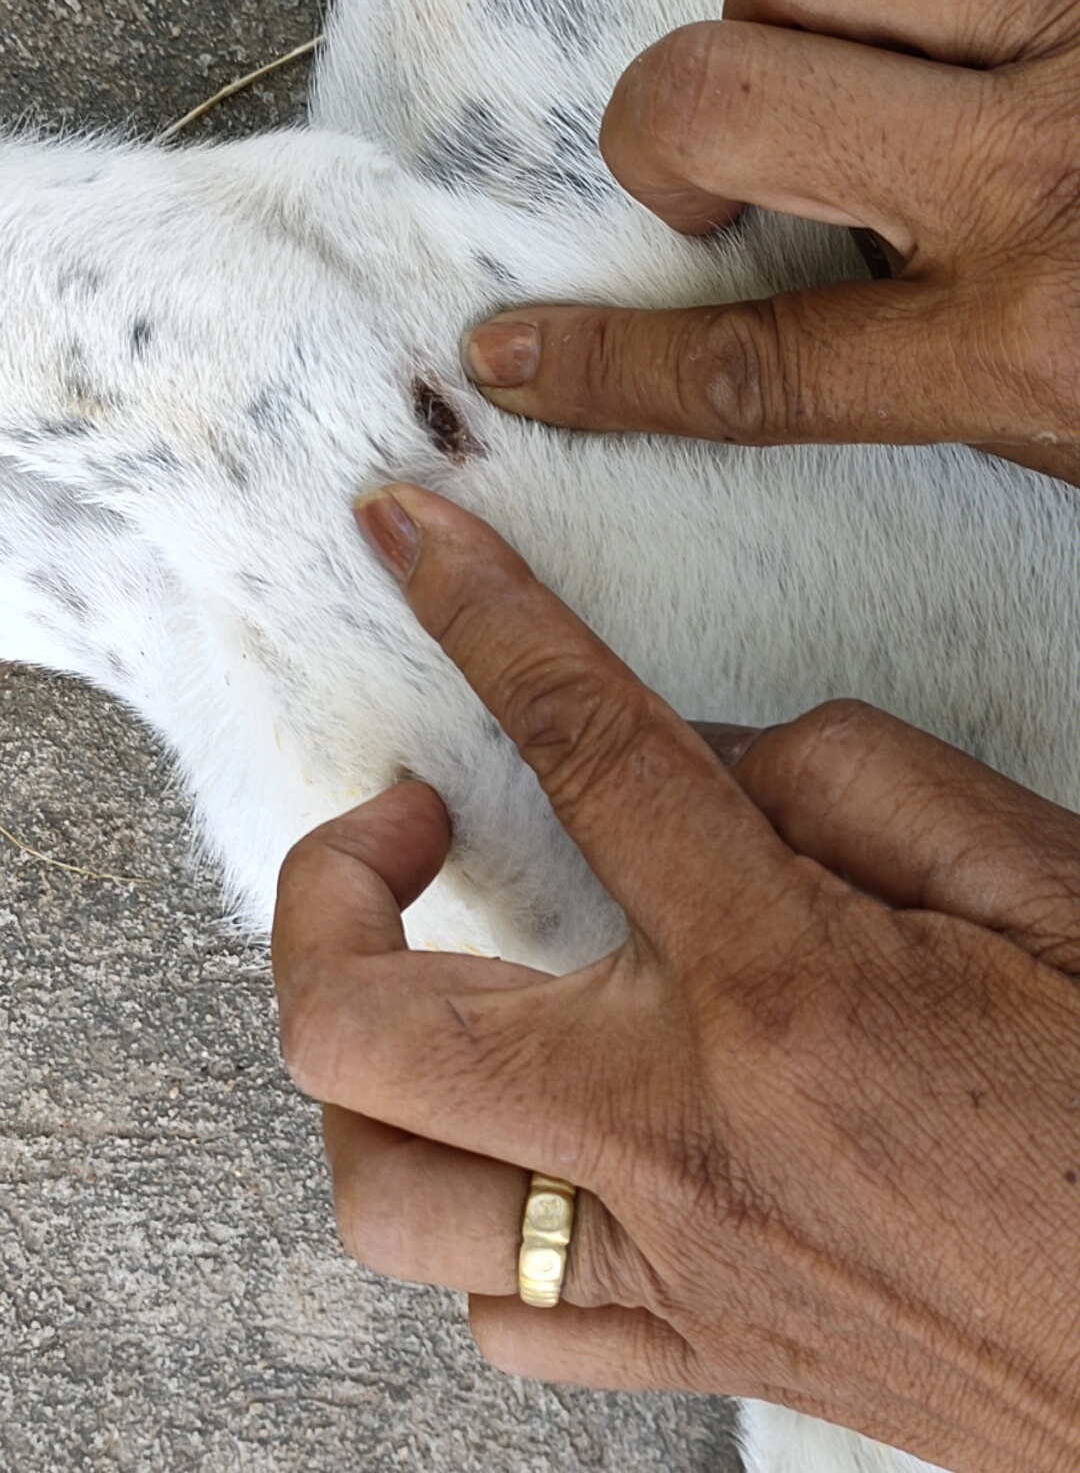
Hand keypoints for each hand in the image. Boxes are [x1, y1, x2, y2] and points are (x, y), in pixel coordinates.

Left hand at [272, 484, 1079, 1472]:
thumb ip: (854, 782)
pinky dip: (476, 1210)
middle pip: (364, 1026)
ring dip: (375, 1066)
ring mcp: (678, 1269)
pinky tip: (535, 1140)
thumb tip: (699, 753)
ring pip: (387, 1192)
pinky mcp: (705, 1350)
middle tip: (405, 822)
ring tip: (451, 983)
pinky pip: (504, 1315)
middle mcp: (686, 1141)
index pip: (585, 750)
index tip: (412, 539)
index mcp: (782, 991)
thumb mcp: (1045, 887)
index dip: (480, 615)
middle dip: (327, 891)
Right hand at [458, 0, 1079, 483]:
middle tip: (708, 179)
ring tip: (842, 61)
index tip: (515, 351)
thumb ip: (959, 384)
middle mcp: (1041, 173)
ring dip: (789, 9)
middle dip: (666, 139)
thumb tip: (817, 296)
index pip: (757, 366)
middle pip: (726, 103)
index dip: (607, 365)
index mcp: (1033, 341)